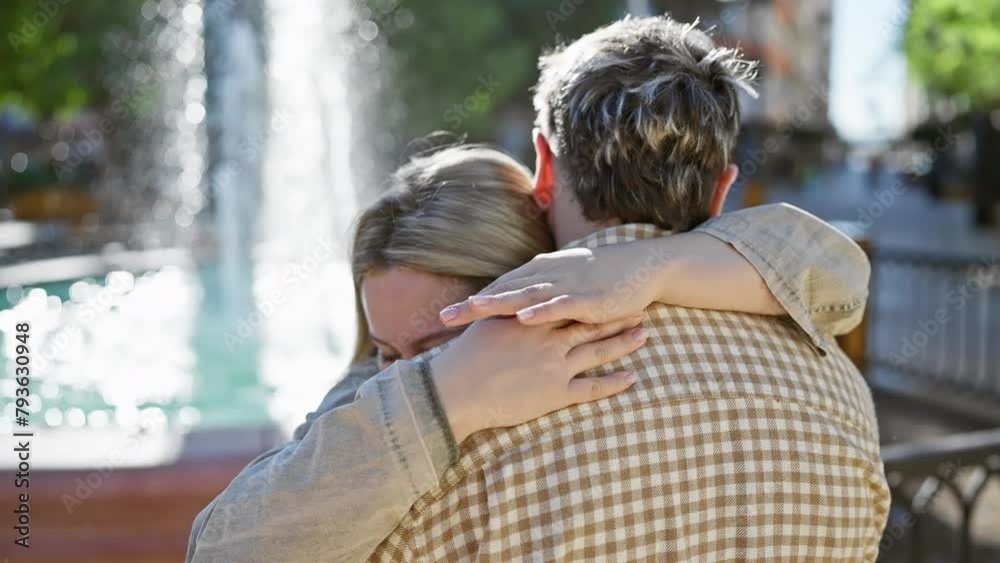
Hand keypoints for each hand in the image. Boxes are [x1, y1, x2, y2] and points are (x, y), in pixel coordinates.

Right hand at [430, 315, 647, 442]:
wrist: (457, 389)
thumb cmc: (465, 357)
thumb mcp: (486, 325)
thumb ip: (504, 313)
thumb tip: (511, 305)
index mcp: (532, 320)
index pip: (568, 305)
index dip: (590, 299)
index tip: (609, 292)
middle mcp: (548, 339)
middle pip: (589, 323)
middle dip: (615, 316)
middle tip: (638, 308)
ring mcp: (555, 365)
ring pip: (597, 351)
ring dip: (622, 343)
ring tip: (644, 335)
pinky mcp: (555, 393)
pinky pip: (591, 388)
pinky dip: (613, 383)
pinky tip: (631, 378)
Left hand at [438, 243, 666, 326]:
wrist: (641, 266)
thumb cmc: (600, 277)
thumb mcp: (564, 282)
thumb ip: (539, 290)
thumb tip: (513, 306)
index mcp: (540, 274)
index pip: (500, 288)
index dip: (473, 302)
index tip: (446, 318)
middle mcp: (548, 276)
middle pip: (503, 291)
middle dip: (474, 306)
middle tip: (444, 319)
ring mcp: (567, 286)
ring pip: (526, 295)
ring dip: (499, 303)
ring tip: (473, 310)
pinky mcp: (587, 298)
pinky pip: (560, 305)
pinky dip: (542, 310)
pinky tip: (523, 317)